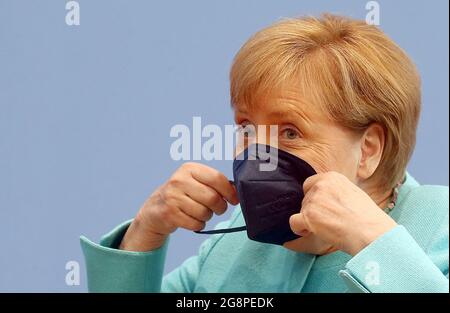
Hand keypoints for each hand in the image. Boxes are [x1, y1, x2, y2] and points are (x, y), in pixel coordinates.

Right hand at [119, 162, 238, 251]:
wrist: (156, 208)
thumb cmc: (184, 194)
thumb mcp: (197, 182)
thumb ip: (216, 184)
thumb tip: (237, 193)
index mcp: (189, 169)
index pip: (217, 178)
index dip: (229, 191)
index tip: (233, 199)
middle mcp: (179, 180)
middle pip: (212, 198)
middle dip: (220, 207)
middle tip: (217, 209)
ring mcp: (172, 197)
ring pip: (204, 212)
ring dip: (207, 216)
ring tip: (199, 212)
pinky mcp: (169, 214)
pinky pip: (195, 224)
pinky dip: (198, 224)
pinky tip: (191, 219)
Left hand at [283, 171, 396, 255]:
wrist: (370, 231)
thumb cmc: (366, 217)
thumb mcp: (352, 192)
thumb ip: (335, 191)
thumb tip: (326, 197)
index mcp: (332, 177)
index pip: (310, 184)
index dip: (313, 197)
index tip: (322, 207)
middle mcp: (321, 185)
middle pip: (305, 198)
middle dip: (313, 210)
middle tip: (328, 221)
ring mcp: (314, 200)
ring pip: (301, 210)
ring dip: (309, 221)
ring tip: (327, 227)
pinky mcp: (308, 216)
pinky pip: (293, 222)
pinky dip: (299, 229)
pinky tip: (310, 232)